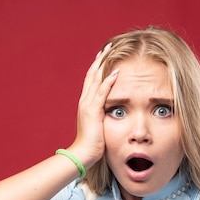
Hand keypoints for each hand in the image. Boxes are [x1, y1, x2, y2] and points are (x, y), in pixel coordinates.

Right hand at [68, 43, 119, 168]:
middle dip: (100, 60)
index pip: (91, 81)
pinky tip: (116, 72)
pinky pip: (101, 92)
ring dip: (103, 64)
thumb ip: (102, 116)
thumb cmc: (92, 143)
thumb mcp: (98, 125)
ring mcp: (88, 105)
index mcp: (86, 104)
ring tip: (111, 51)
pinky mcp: (93, 111)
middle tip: (108, 46)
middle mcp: (85, 101)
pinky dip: (108, 81)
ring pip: (95, 79)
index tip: (104, 56)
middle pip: (92, 74)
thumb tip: (111, 113)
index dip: (97, 67)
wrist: (83, 153)